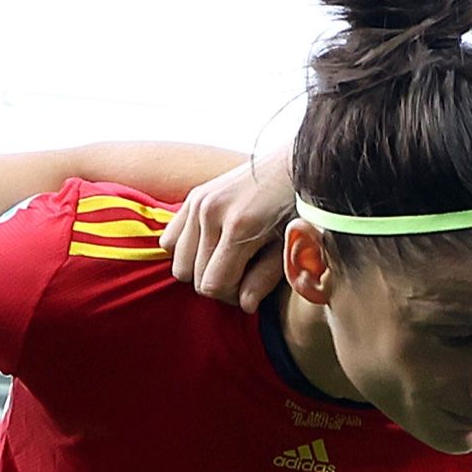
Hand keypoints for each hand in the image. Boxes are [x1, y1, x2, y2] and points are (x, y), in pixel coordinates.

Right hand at [165, 149, 297, 308]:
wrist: (295, 165)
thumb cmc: (300, 211)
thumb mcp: (291, 249)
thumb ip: (265, 279)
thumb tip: (244, 305)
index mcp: (238, 228)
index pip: (212, 285)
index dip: (231, 297)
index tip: (251, 289)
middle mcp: (210, 212)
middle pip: (193, 277)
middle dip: (218, 285)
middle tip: (243, 277)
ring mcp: (197, 201)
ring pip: (178, 262)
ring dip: (200, 270)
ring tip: (229, 263)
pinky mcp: (193, 196)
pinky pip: (171, 240)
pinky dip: (188, 251)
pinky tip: (214, 248)